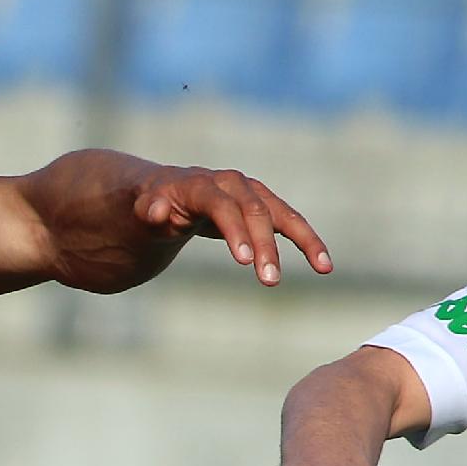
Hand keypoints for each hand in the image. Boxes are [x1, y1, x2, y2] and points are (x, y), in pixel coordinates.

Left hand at [133, 166, 329, 286]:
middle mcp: (230, 184)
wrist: (164, 193)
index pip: (221, 205)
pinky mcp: (261, 207)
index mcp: (199, 184)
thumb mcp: (142, 209)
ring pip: (281, 214)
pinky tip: (324, 265)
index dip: (233, 231)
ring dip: (302, 240)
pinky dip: (307, 241)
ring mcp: (249, 193)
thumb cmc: (150, 205)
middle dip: (265, 245)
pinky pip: (288, 222)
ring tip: (322, 268)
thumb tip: (156, 210)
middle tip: (269, 281)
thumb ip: (148, 210)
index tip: (243, 262)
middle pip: (254, 211)